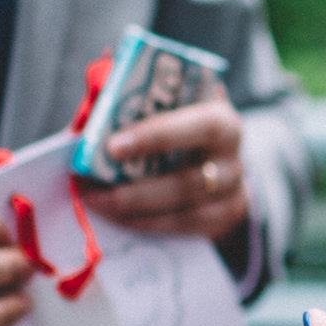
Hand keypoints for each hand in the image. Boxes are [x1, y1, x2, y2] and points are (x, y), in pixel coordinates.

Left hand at [80, 98, 249, 242]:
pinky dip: (143, 221)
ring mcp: (232, 192)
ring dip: (133, 206)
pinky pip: (180, 226)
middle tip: (92, 183)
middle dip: (138, 186)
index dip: (157, 136)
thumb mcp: (168, 108)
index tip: (112, 147)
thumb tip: (97, 99)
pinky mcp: (222, 219)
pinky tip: (115, 214)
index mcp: (222, 120)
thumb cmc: (179, 127)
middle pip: (190, 179)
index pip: (199, 126)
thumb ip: (137, 103)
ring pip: (183, 208)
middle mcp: (232, 157)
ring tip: (95, 199)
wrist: (215, 162)